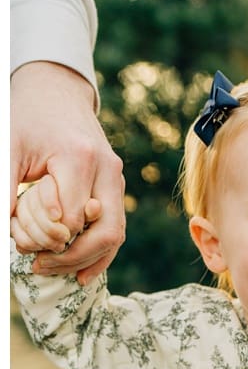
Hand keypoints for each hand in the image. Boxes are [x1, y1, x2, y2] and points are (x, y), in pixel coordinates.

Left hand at [11, 61, 124, 282]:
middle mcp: (108, 171)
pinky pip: (116, 229)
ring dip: (87, 260)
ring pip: (115, 235)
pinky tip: (82, 273)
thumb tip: (8, 234)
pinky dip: (100, 254)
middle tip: (40, 266)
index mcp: (80, 158)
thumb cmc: (27, 119)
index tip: (23, 246)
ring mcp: (117, 180)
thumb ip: (6, 192)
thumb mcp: (9, 149)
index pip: (71, 218)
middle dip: (72, 257)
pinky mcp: (117, 187)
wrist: (57, 95)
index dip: (49, 239)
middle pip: (105, 232)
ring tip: (58, 271)